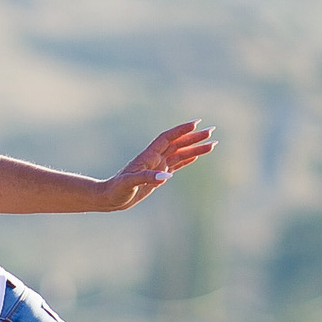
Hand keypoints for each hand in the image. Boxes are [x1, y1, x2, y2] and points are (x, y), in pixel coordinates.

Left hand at [97, 120, 216, 210]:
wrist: (109, 198)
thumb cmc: (116, 190)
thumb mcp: (129, 184)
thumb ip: (146, 178)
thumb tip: (166, 176)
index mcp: (148, 156)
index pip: (167, 138)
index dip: (181, 130)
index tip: (196, 123)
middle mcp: (154, 158)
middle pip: (178, 143)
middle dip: (194, 137)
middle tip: (212, 131)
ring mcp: (157, 166)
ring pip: (180, 153)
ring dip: (195, 148)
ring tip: (213, 144)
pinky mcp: (158, 176)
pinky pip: (176, 164)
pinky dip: (187, 159)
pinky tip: (197, 156)